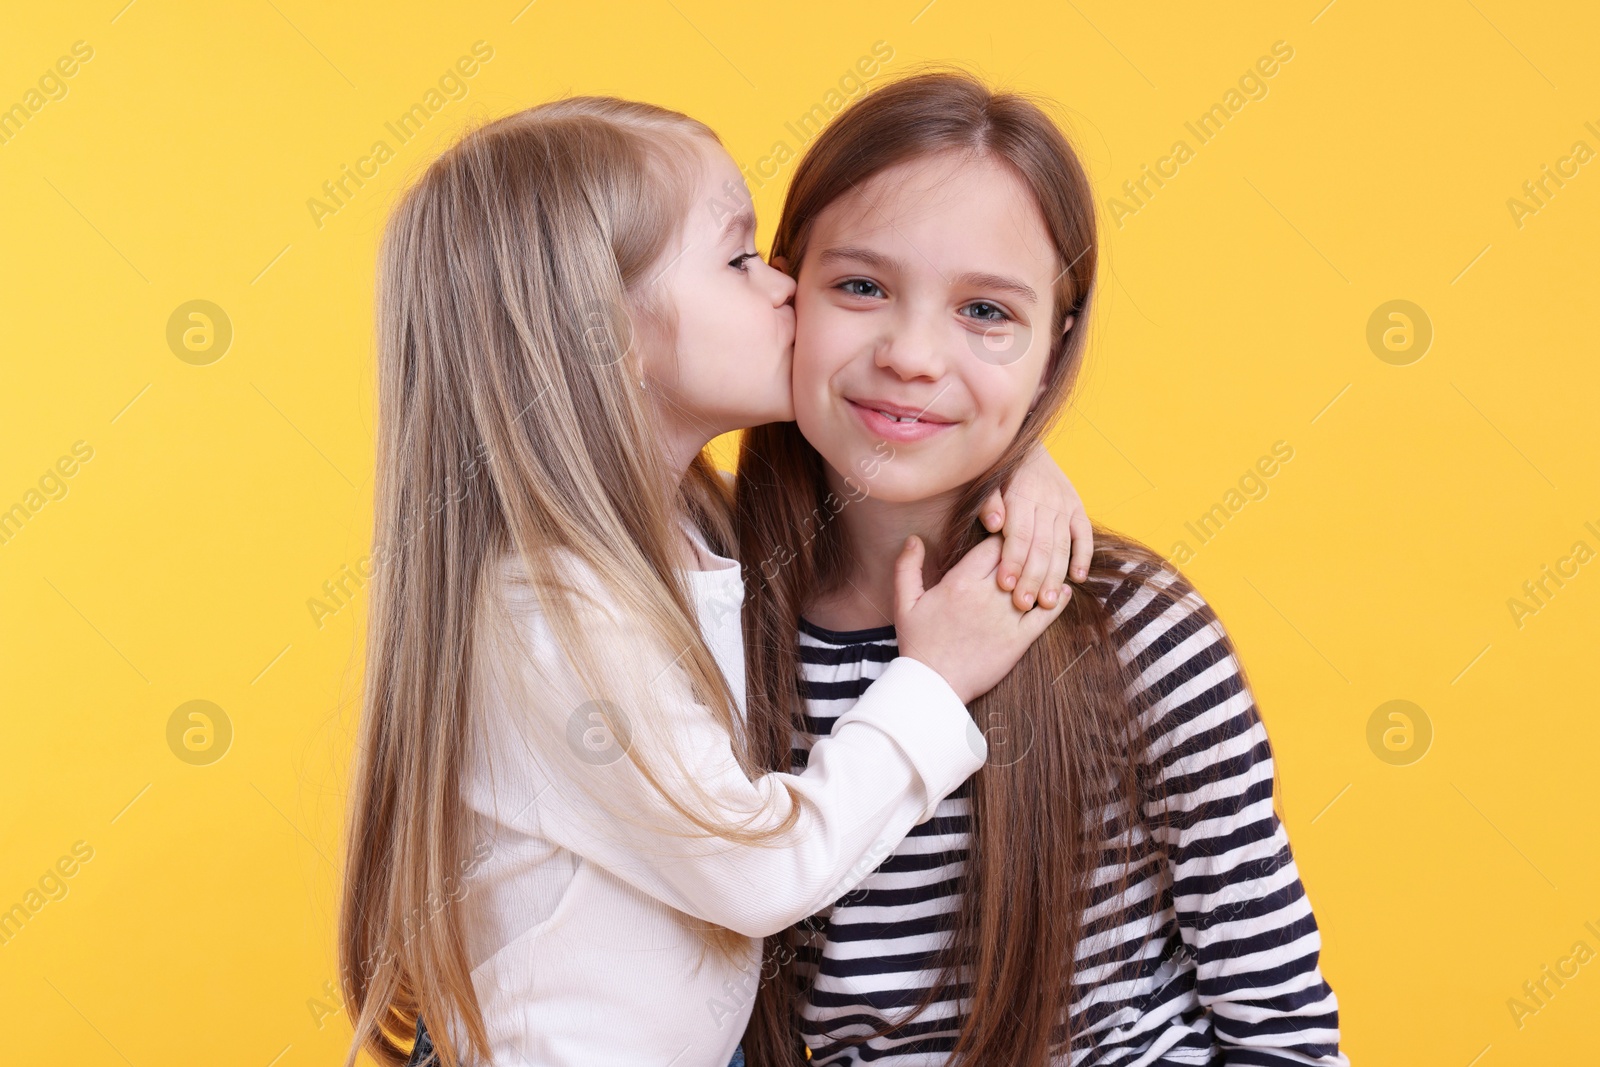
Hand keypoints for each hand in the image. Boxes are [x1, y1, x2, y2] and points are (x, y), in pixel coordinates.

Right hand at [893, 533, 1066, 704]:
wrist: (933, 685)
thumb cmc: (918, 643)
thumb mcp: (904, 603)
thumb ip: (907, 567)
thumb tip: (914, 539)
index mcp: (960, 582)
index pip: (994, 545)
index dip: (1003, 537)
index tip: (1006, 536)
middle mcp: (987, 596)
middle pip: (1017, 560)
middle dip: (1024, 551)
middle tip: (1030, 548)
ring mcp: (1006, 618)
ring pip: (1035, 583)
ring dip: (1044, 572)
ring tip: (1050, 565)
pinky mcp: (1019, 640)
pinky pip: (1046, 615)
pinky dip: (1057, 601)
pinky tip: (1062, 592)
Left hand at [980, 444, 1092, 611]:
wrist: (1025, 445)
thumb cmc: (997, 471)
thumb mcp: (986, 480)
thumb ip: (988, 503)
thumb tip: (994, 525)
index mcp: (1021, 494)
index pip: (1019, 534)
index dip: (1013, 561)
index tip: (1006, 585)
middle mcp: (1047, 500)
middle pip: (1042, 546)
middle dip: (1033, 577)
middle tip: (1025, 604)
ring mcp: (1065, 504)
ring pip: (1062, 545)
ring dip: (1056, 575)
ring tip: (1048, 602)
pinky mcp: (1077, 506)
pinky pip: (1084, 534)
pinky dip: (1083, 555)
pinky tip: (1078, 578)